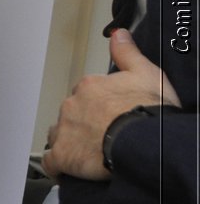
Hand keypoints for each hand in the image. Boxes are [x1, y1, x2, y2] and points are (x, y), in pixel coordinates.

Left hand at [43, 29, 179, 179]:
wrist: (146, 141)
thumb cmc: (150, 110)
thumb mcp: (146, 73)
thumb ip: (127, 53)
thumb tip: (118, 34)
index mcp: (88, 86)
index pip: (85, 93)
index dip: (97, 105)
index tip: (109, 114)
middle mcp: (71, 105)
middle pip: (70, 114)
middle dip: (82, 123)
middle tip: (103, 135)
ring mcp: (64, 131)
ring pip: (59, 135)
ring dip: (69, 142)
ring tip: (89, 152)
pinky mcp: (63, 155)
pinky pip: (52, 161)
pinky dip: (58, 166)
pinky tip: (68, 169)